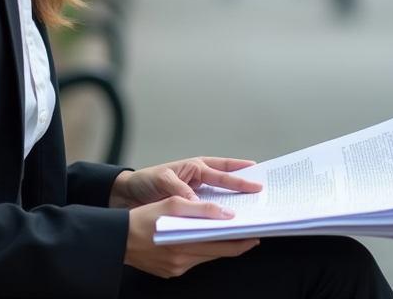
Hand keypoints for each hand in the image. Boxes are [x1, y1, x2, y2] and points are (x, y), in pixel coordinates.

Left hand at [109, 157, 261, 208]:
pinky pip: (209, 212)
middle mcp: (200, 179)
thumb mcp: (162, 181)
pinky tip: (227, 226)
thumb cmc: (145, 182)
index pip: (222, 173)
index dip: (240, 180)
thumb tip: (198, 203)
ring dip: (235, 203)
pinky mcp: (191, 208)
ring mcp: (197, 194)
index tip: (256, 185)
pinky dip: (218, 218)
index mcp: (195, 167)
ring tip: (252, 211)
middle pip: (228, 182)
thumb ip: (180, 191)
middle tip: (265, 192)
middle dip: (246, 185)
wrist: (127, 195)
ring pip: (222, 198)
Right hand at [123, 196, 259, 277]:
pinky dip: (201, 250)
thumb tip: (226, 215)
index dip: (243, 241)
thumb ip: (201, 209)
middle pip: (219, 253)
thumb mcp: (172, 204)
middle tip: (250, 233)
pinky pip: (193, 261)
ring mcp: (177, 269)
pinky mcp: (170, 272)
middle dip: (235, 243)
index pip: (225, 247)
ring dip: (218, 246)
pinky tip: (203, 239)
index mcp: (185, 245)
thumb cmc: (142, 218)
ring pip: (207, 257)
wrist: (116, 238)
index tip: (256, 234)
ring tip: (228, 232)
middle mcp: (183, 261)